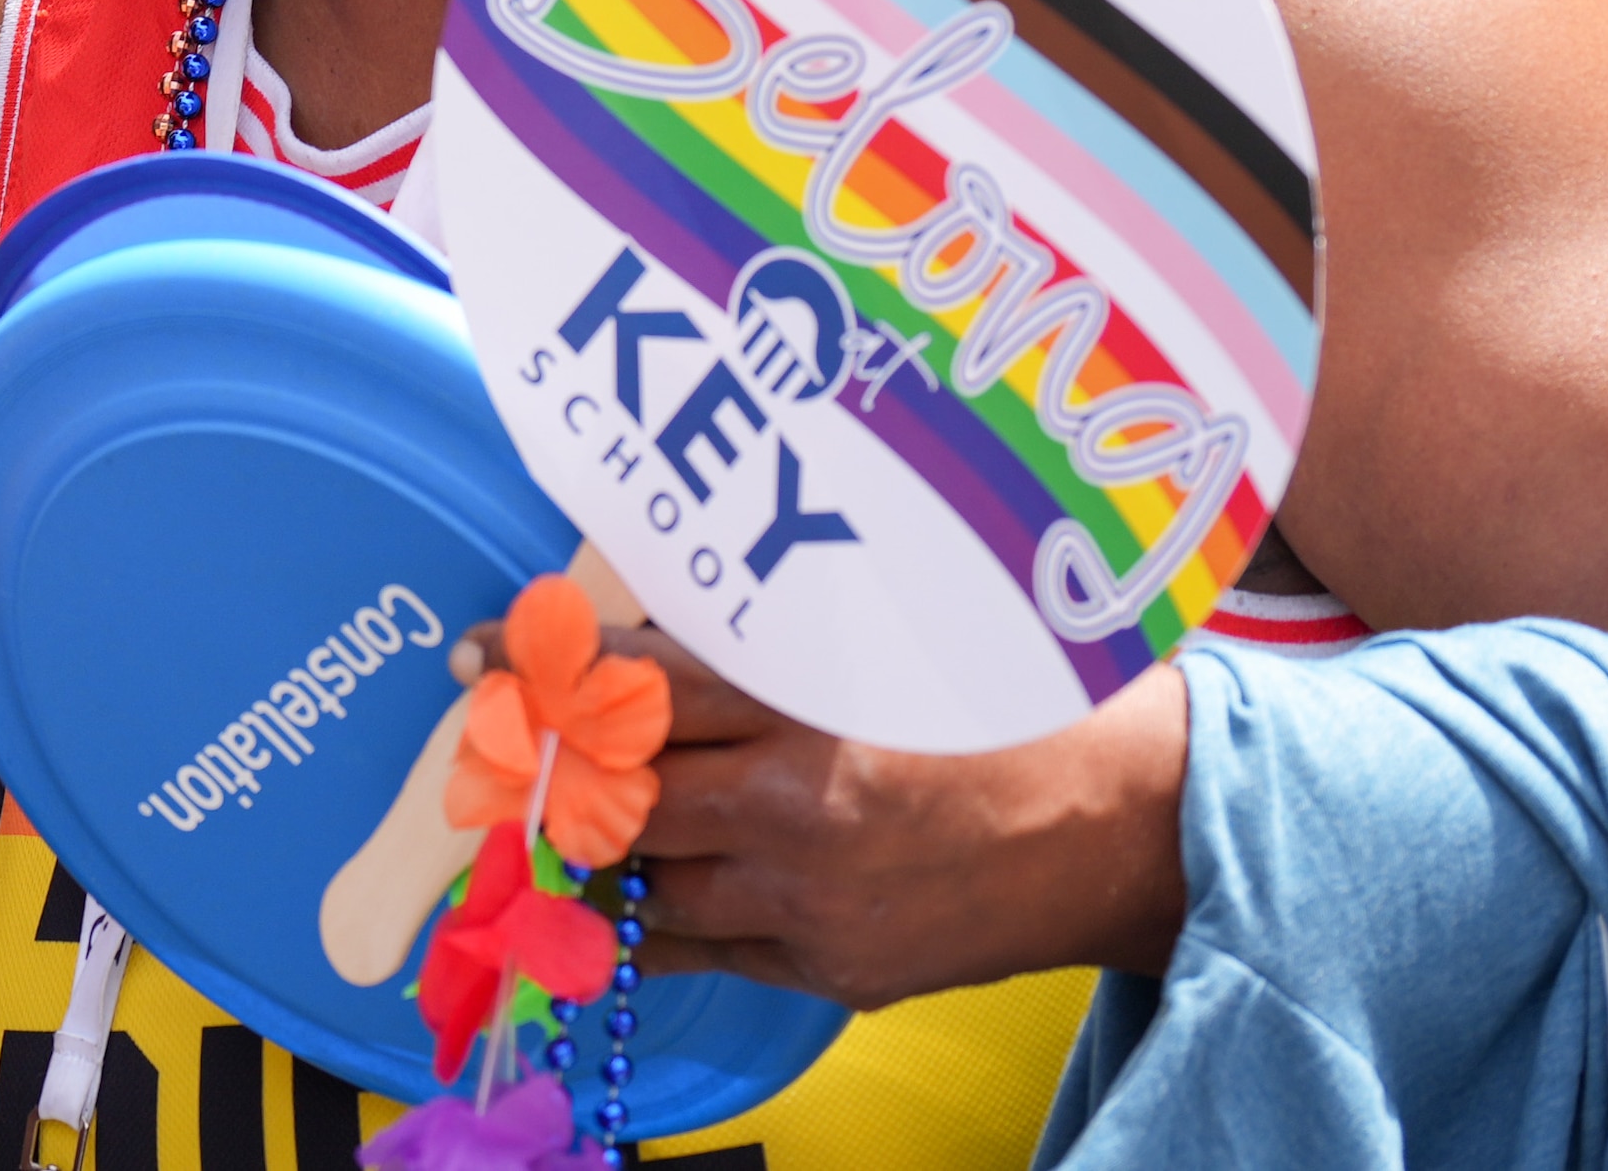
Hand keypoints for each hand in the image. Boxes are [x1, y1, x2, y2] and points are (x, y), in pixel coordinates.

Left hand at [484, 619, 1189, 1006]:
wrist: (1123, 828)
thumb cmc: (1007, 711)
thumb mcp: (886, 645)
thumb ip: (762, 647)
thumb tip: (632, 634)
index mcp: (815, 711)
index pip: (639, 685)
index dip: (547, 669)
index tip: (484, 655)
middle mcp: (803, 812)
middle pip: (623, 795)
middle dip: (560, 770)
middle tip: (518, 742)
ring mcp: (815, 904)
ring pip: (653, 879)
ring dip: (621, 842)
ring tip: (614, 800)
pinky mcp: (835, 972)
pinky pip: (706, 948)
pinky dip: (674, 910)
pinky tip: (673, 872)